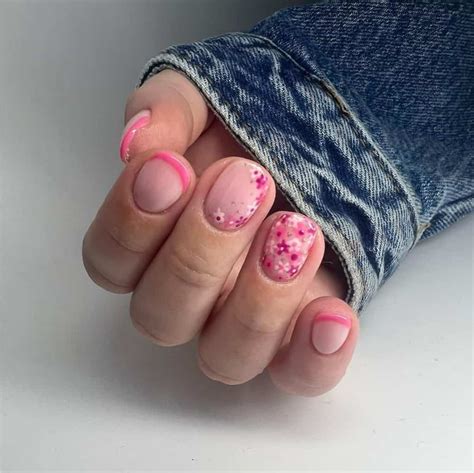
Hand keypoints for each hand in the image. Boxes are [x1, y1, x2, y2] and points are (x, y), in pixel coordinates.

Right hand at [82, 70, 358, 395]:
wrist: (327, 132)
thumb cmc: (256, 119)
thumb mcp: (206, 95)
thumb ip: (167, 111)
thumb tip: (140, 143)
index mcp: (153, 243)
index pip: (110, 261)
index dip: (130, 223)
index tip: (172, 168)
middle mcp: (192, 294)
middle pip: (162, 316)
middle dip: (199, 253)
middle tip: (246, 184)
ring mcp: (245, 321)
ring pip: (225, 356)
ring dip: (257, 302)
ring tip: (298, 229)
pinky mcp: (303, 336)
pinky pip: (300, 375)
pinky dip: (314, 357)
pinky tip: (333, 316)